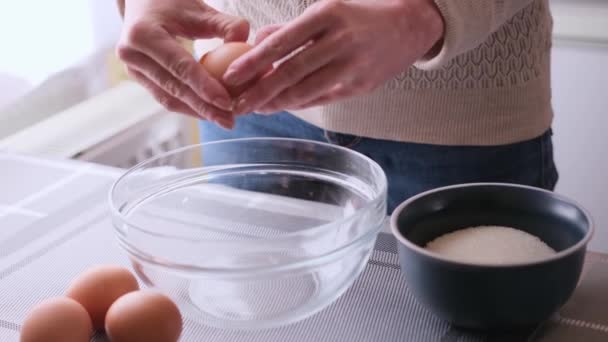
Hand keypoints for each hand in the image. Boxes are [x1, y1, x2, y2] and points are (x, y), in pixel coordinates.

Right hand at [116, 0, 249, 127]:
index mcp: (142, 34)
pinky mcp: (139, 79)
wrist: (142, 3)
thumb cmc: (174, 3)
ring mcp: (133, 69)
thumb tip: (244, 40)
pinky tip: (211, 113)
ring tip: (224, 120)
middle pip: (174, 88)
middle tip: (230, 120)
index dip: (204, 87)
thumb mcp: (198, 8)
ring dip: (198, 112)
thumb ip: (224, 23)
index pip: (179, 67)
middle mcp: (132, 54)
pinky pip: (167, 97)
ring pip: (169, 99)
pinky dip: (190, 106)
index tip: (227, 103)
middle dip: (204, 107)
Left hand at [224, 0, 443, 113]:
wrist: (409, 25)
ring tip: (255, 108)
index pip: (283, 41)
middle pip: (291, 71)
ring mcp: (353, 65)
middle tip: (237, 104)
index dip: (254, 61)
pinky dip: (300, 103)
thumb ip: (292, 29)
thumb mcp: (327, 11)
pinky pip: (323, 98)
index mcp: (327, 15)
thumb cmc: (359, 16)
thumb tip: (258, 43)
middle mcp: (340, 40)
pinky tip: (282, 106)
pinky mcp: (361, 85)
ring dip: (277, 103)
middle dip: (260, 91)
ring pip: (306, 90)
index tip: (231, 75)